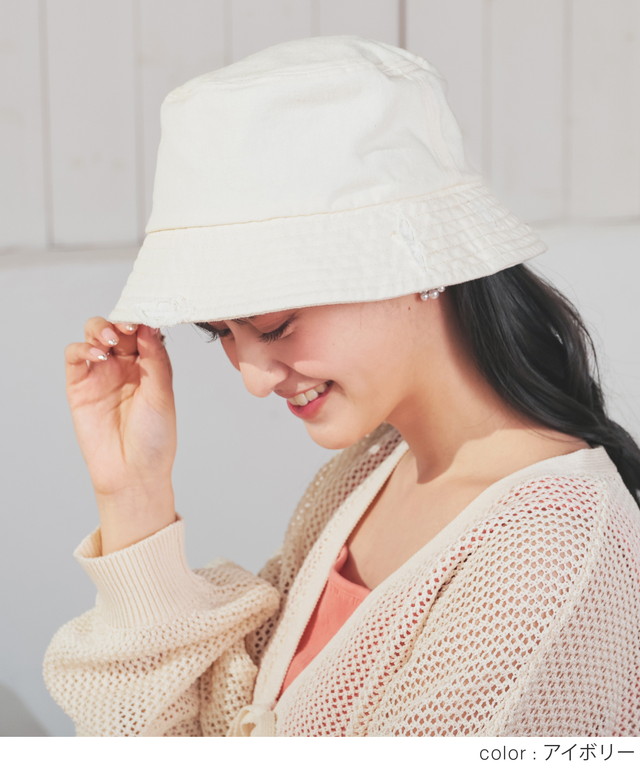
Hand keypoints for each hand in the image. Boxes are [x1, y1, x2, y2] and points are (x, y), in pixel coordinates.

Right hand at [65, 318, 176, 549]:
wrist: (133, 472)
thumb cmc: (154, 437)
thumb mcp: (162, 394)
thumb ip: (156, 359)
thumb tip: (149, 326)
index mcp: (149, 365)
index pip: (142, 331)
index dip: (143, 321)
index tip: (147, 318)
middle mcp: (125, 366)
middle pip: (117, 328)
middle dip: (121, 322)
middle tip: (127, 329)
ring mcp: (101, 374)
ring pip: (93, 335)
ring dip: (101, 329)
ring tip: (111, 342)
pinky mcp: (79, 385)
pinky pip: (75, 356)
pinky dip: (83, 349)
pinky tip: (98, 357)